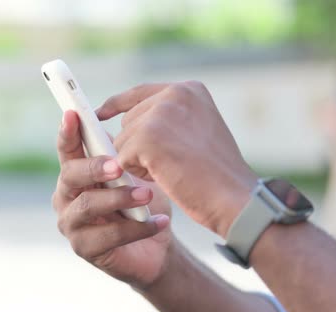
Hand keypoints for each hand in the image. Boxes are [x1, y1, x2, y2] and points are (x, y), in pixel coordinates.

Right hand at [52, 110, 172, 288]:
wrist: (156, 247)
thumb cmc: (141, 204)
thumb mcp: (134, 174)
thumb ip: (121, 152)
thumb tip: (125, 121)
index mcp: (75, 173)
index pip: (67, 149)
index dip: (67, 132)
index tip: (73, 114)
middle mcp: (66, 196)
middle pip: (70, 175)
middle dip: (94, 168)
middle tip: (118, 165)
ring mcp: (71, 224)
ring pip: (87, 206)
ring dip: (119, 198)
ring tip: (147, 195)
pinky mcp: (84, 249)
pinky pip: (108, 236)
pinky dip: (137, 228)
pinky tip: (161, 222)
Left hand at [97, 81, 257, 237]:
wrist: (234, 198)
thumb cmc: (217, 175)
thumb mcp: (196, 132)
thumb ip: (168, 121)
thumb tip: (128, 123)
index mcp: (189, 90)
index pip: (140, 92)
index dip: (118, 104)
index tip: (101, 113)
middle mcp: (175, 93)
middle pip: (129, 120)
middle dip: (139, 146)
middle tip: (172, 162)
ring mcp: (160, 113)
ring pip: (123, 140)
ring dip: (139, 161)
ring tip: (172, 168)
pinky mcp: (147, 136)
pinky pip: (122, 157)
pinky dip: (137, 173)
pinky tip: (164, 175)